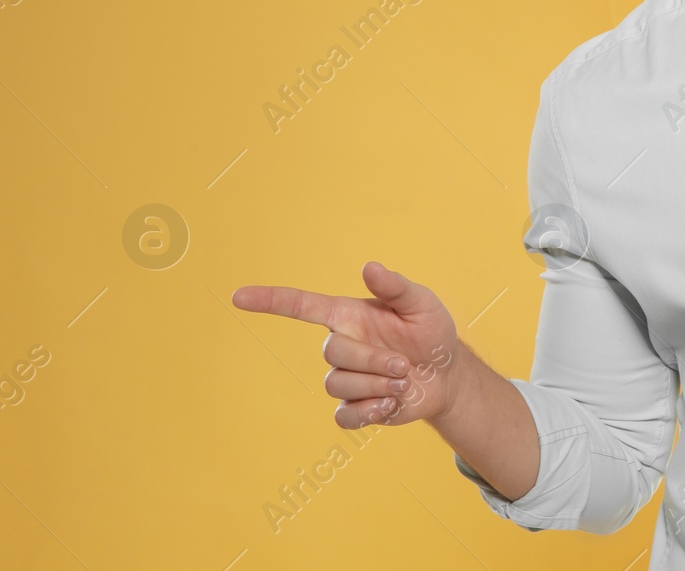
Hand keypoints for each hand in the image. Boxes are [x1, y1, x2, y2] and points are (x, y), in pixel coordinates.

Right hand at [232, 261, 463, 428]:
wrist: (446, 375)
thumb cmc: (430, 332)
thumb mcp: (421, 304)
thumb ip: (395, 287)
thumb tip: (368, 267)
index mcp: (347, 316)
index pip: (300, 306)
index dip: (269, 301)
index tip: (238, 296)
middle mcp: (340, 345)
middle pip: (332, 352)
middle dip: (373, 359)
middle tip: (405, 363)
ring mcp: (344, 378)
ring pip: (338, 386)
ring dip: (378, 385)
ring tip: (403, 381)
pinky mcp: (353, 408)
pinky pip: (344, 417)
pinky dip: (371, 412)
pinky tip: (391, 403)